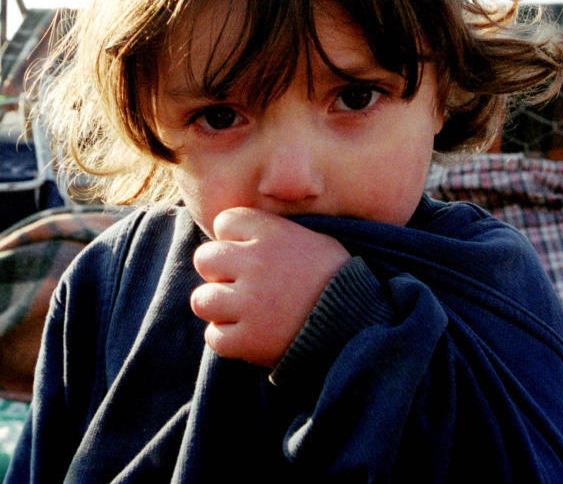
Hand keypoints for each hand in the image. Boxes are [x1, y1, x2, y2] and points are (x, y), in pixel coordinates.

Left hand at [191, 208, 349, 367]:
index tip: (248, 252)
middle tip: (239, 285)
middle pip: (205, 258)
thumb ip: (276, 234)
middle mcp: (255, 263)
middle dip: (219, 272)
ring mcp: (249, 302)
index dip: (233, 238)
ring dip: (218, 308)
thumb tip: (242, 236)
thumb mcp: (315, 240)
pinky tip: (249, 335)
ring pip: (201, 300)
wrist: (361, 325)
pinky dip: (228, 339)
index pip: (225, 222)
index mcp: (272, 234)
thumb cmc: (340, 280)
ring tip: (241, 312)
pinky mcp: (248, 339)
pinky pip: (214, 336)